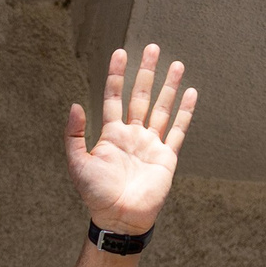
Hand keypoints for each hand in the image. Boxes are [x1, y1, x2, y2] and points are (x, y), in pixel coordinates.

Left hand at [66, 45, 196, 234]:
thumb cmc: (96, 195)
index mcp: (111, 135)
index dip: (116, 76)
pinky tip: (191, 93)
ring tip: (177, 64)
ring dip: (169, 86)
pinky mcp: (166, 156)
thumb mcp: (78, 164)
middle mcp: (132, 135)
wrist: (119, 218)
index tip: (120, 53)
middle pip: (140, 96)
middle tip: (153, 48)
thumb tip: (75, 105)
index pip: (113, 97)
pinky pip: (177, 130)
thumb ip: (74, 135)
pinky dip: (185, 112)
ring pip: (161, 108)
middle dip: (146, 73)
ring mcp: (151, 144)